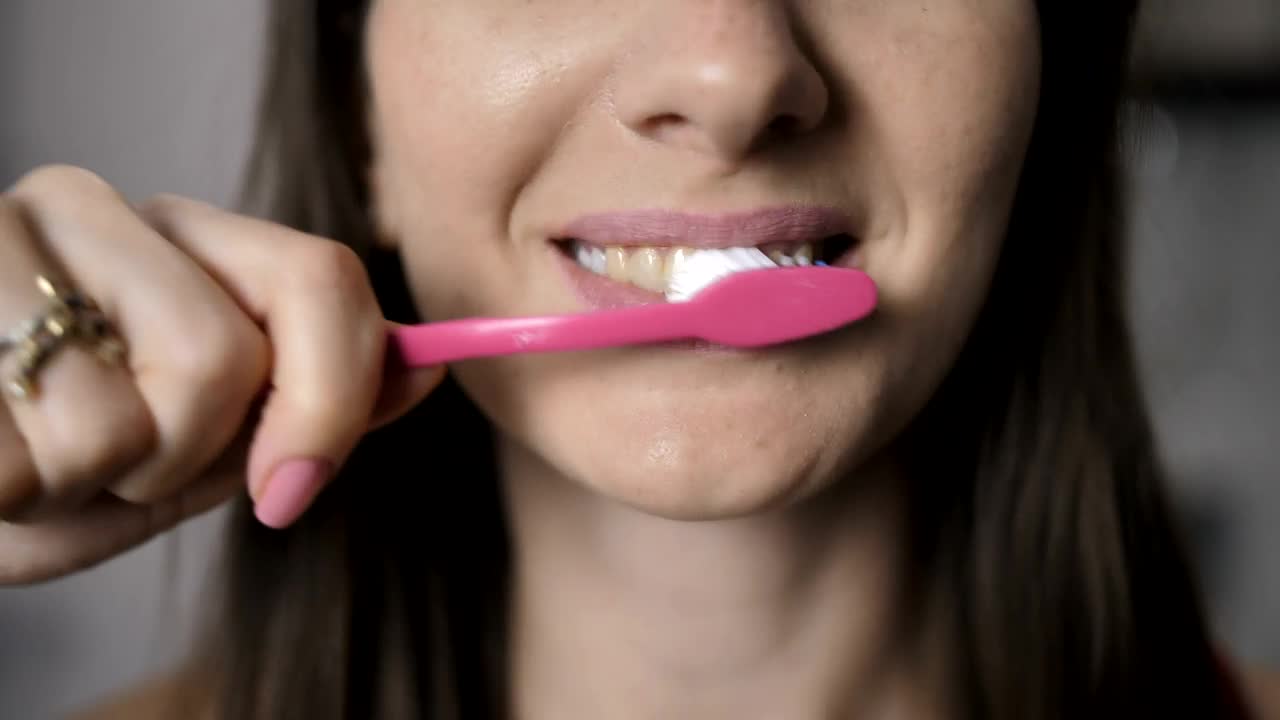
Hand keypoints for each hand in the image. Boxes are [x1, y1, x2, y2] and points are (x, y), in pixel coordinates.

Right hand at [0, 166, 442, 585]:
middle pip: (231, 355)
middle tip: (118, 463)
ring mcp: (5, 232)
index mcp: (180, 238)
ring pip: (134, 409)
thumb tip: (427, 370)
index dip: (332, 398)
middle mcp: (98, 205)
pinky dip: (17, 491)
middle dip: (187, 458)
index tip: (290, 489)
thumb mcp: (187, 452)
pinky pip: (41, 440)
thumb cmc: (44, 467)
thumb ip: (301, 411)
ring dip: (94, 480)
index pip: (322, 280)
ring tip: (35, 454)